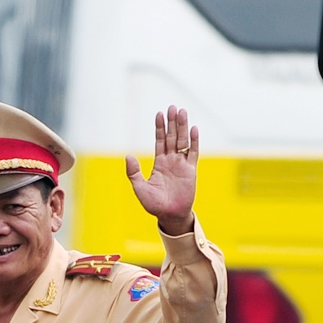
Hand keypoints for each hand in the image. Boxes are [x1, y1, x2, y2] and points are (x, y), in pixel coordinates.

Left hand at [125, 105, 198, 235]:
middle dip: (172, 122)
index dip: (159, 128)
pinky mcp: (191, 170)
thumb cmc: (154, 204)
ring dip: (182, 127)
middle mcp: (171, 161)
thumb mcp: (140, 188)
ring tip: (182, 112)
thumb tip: (128, 156)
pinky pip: (193, 153)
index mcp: (159, 163)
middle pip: (172, 137)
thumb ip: (134, 172)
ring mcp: (182, 164)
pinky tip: (194, 129)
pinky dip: (194, 141)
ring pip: (183, 141)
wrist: (169, 215)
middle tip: (173, 107)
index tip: (159, 114)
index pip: (159, 141)